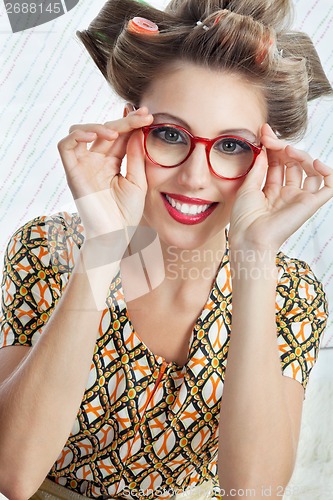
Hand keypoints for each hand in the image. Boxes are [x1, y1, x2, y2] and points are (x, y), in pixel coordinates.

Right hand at [57, 107, 152, 237]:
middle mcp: (96, 161)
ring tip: (115, 132)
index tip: (149, 115)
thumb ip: (136, 156)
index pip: (120, 136)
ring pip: (82, 132)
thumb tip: (137, 130)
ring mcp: (83, 165)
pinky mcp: (72, 172)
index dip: (132, 124)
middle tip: (142, 115)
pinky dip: (77, 135)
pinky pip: (66, 146)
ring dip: (99, 126)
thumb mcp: (137, 181)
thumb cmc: (126, 213)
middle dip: (124, 121)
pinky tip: (95, 136)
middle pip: (105, 131)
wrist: (114, 234)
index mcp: (112, 163)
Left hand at [228, 123, 332, 251]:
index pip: (277, 162)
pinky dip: (327, 173)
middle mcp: (286, 194)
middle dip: (282, 147)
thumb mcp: (247, 187)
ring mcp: (299, 199)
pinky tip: (315, 163)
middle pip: (292, 163)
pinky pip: (328, 186)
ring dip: (300, 155)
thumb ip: (258, 168)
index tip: (264, 131)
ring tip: (287, 149)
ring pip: (309, 170)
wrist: (249, 237)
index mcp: (271, 191)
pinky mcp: (310, 205)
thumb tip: (264, 149)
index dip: (273, 146)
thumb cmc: (244, 219)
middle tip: (270, 137)